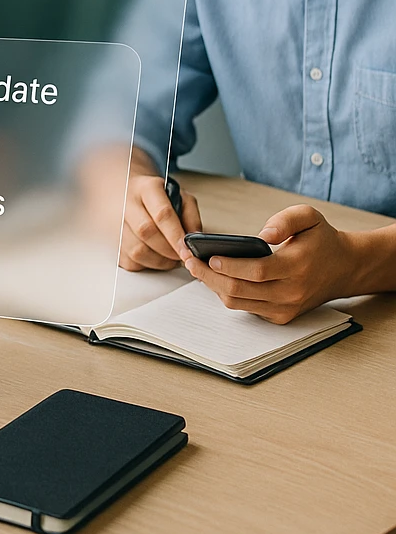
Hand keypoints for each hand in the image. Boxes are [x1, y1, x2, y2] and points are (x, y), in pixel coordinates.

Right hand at [120, 174, 201, 270]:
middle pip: (146, 232)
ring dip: (158, 261)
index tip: (187, 251)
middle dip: (168, 250)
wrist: (123, 189)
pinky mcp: (111, 240)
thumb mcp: (179, 195)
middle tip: (181, 255)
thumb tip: (196, 239)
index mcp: (146, 188)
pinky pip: (129, 261)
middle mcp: (126, 203)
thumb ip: (191, 216)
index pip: (161, 214)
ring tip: (169, 256)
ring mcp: (114, 222)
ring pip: (136, 250)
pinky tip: (153, 255)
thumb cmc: (154, 195)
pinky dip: (145, 264)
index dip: (176, 236)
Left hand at [183, 204, 356, 323]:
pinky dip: (227, 294)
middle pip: (241, 290)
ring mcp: (286, 307)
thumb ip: (285, 220)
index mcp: (297, 266)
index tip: (207, 256)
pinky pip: (246, 308)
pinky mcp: (281, 316)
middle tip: (189, 260)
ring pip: (239, 302)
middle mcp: (291, 291)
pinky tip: (213, 278)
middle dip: (209, 276)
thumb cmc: (321, 240)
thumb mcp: (309, 217)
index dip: (229, 266)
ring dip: (212, 287)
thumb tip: (263, 234)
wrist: (344, 268)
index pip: (257, 271)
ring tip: (194, 268)